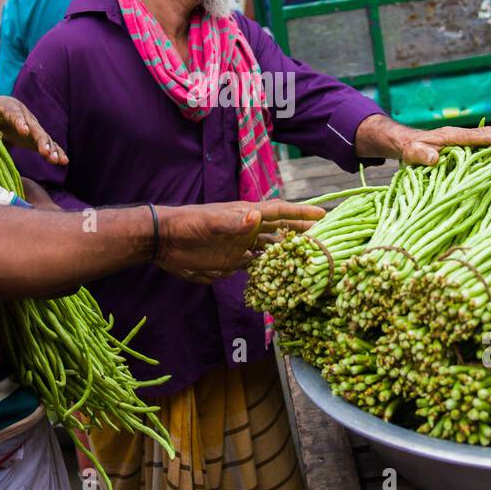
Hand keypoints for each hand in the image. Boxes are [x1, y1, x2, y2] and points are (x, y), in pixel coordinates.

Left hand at [0, 95, 66, 165]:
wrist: (2, 109)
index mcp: (10, 109)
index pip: (15, 115)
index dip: (20, 123)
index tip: (24, 131)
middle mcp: (26, 117)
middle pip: (35, 128)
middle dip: (41, 140)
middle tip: (45, 152)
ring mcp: (34, 128)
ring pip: (44, 138)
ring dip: (51, 149)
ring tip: (56, 160)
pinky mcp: (37, 139)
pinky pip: (49, 145)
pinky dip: (57, 152)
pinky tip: (64, 161)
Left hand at [156, 199, 325, 283]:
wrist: (165, 240)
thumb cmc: (187, 223)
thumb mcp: (211, 222)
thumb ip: (234, 222)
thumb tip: (257, 216)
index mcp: (245, 214)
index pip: (279, 211)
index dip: (301, 212)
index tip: (323, 214)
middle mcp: (247, 229)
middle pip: (281, 230)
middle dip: (301, 232)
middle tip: (325, 239)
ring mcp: (240, 246)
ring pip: (271, 249)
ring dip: (287, 252)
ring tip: (309, 260)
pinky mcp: (231, 262)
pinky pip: (256, 266)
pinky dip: (269, 270)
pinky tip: (281, 278)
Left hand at [397, 122, 490, 165]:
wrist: (407, 142)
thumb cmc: (410, 149)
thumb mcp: (413, 153)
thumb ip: (422, 155)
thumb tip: (434, 158)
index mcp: (449, 136)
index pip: (471, 137)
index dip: (487, 139)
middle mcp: (458, 133)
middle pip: (484, 132)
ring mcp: (461, 135)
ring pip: (486, 132)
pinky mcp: (463, 140)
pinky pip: (482, 136)